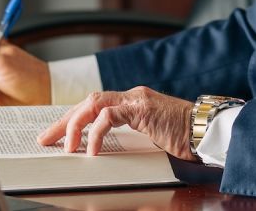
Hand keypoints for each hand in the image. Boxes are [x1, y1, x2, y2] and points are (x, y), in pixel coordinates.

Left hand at [37, 86, 197, 161]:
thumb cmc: (186, 139)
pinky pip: (110, 116)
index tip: (57, 136)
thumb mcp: (151, 139)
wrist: (209, 131)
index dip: (72, 120)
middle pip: (87, 102)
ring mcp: (137, 100)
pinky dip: (96, 132)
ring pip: (93, 103)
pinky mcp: (142, 108)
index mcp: (132, 103)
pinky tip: (91, 149)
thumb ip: (130, 139)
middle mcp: (132, 97)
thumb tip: (106, 157)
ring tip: (66, 146)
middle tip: (46, 139)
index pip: (94, 106)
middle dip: (64, 121)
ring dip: (75, 125)